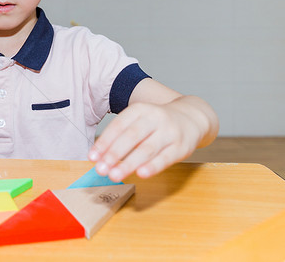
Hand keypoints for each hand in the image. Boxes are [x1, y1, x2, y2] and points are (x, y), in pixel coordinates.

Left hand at [88, 96, 212, 181]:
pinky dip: (153, 166)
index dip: (104, 142)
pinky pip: (166, 158)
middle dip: (114, 154)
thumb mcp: (140, 120)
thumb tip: (100, 157)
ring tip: (114, 175)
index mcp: (140, 109)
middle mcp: (155, 118)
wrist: (192, 117)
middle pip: (131, 137)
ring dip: (129, 164)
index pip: (119, 125)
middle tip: (101, 169)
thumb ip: (122, 136)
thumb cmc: (158, 123)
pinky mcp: (182, 146)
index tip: (92, 157)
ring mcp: (170, 132)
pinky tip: (141, 174)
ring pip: (147, 149)